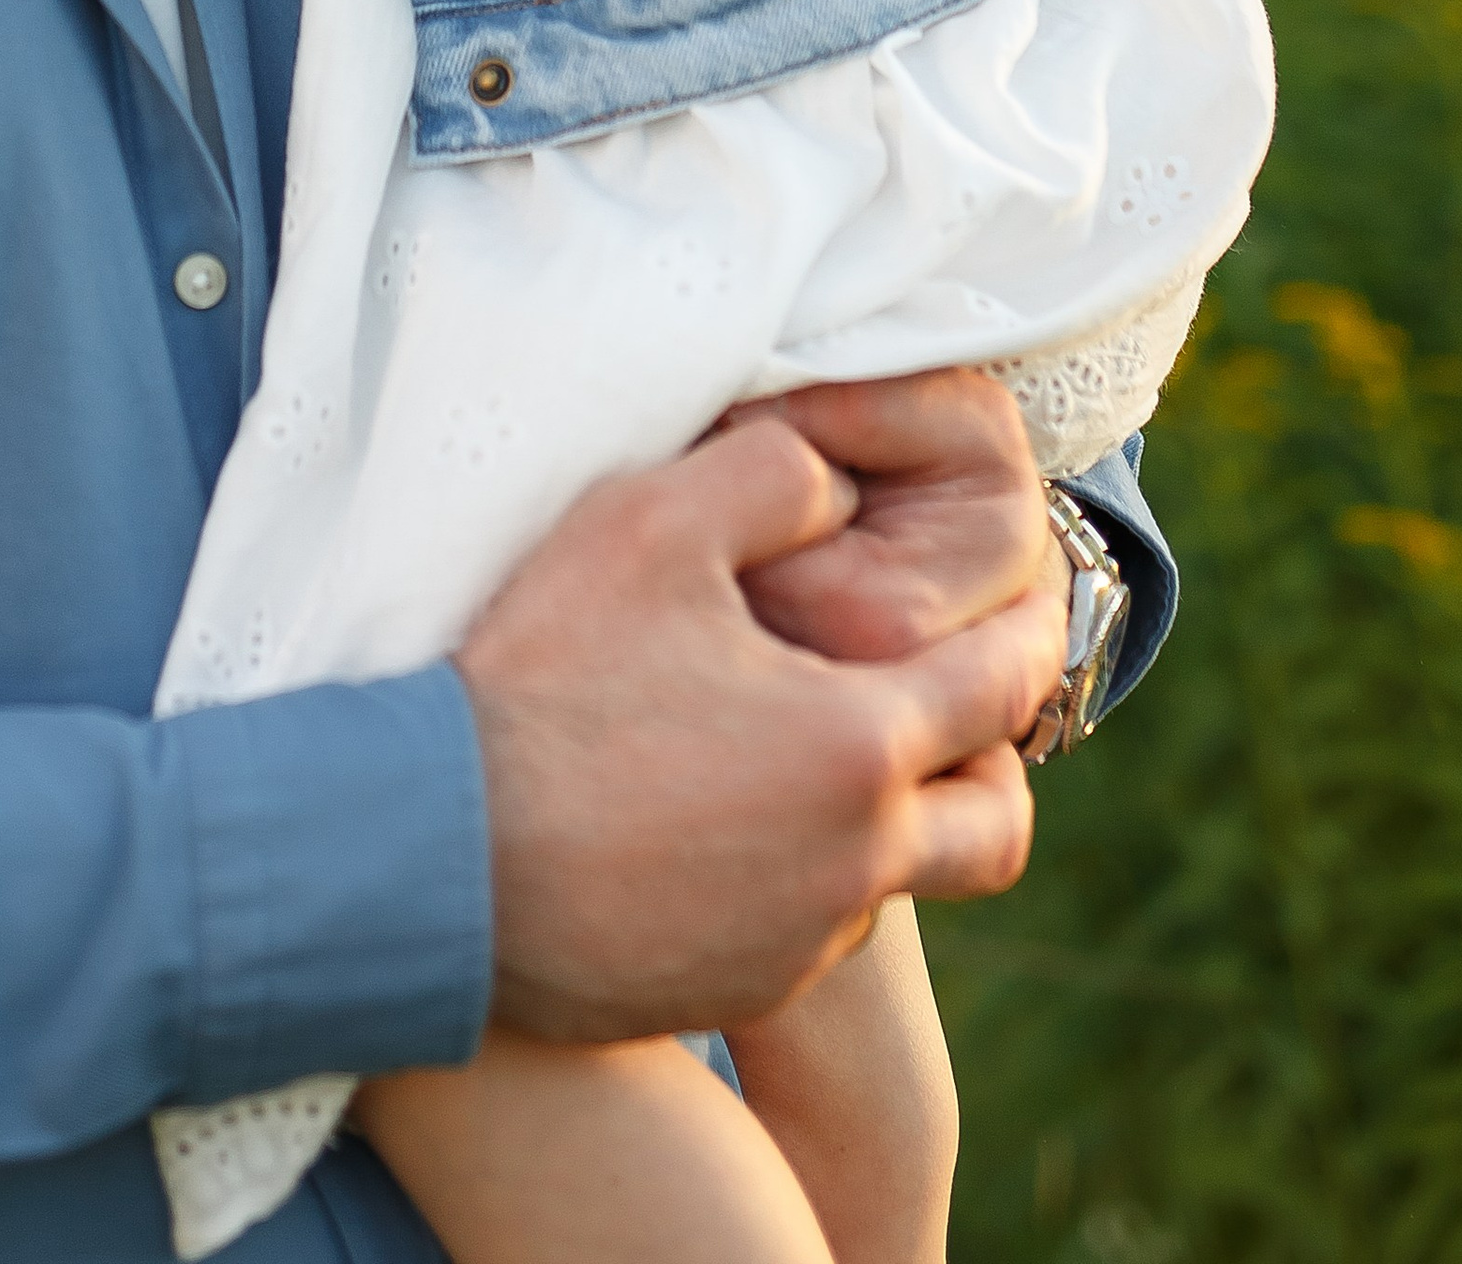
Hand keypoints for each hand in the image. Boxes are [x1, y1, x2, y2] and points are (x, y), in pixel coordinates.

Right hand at [457, 416, 1062, 1043]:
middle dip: (1000, 758)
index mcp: (858, 747)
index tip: (1034, 600)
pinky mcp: (727, 991)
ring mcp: (790, 943)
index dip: (1029, 630)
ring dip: (891, 818)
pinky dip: (798, 872)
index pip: (1001, 686)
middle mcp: (851, 866)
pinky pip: (804, 929)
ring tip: (825, 750)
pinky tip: (722, 815)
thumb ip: (773, 471)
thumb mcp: (651, 521)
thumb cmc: (544, 679)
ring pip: (898, 883)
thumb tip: (839, 485)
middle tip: (961, 704)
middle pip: (998, 826)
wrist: (427, 859)